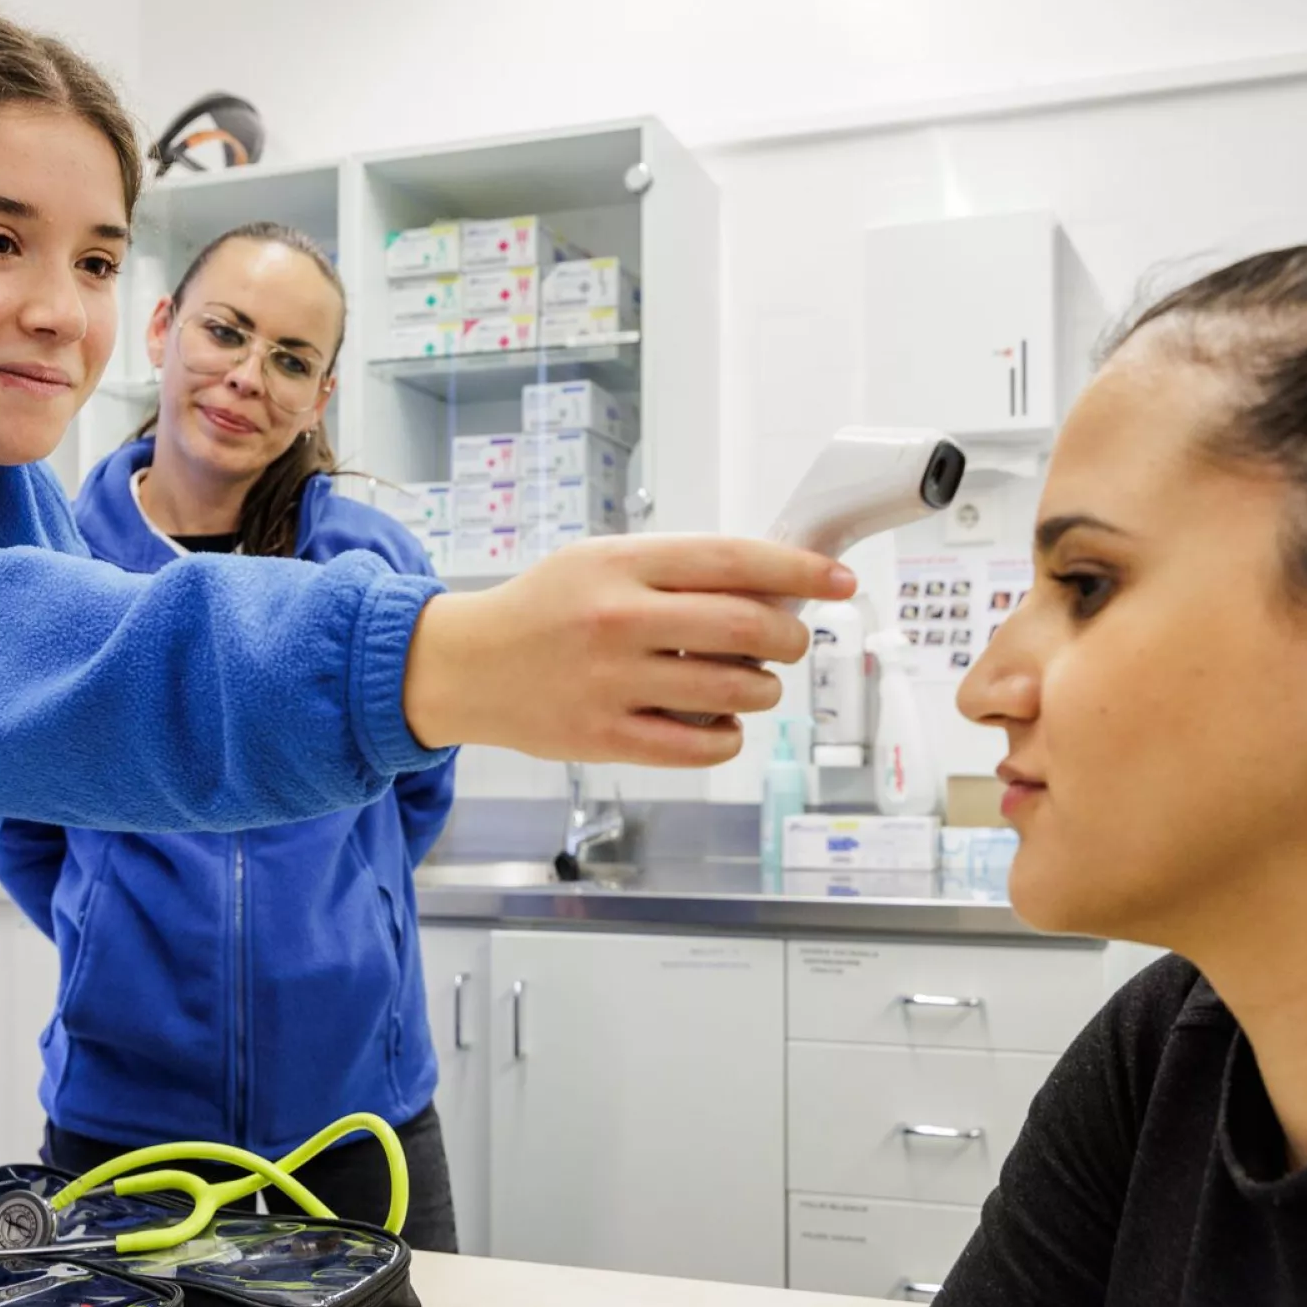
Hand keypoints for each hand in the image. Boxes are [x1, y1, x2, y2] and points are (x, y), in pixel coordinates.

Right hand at [403, 535, 855, 764]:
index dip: (800, 571)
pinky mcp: (606, 738)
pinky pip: (703, 746)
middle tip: (790, 640)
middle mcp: (618, 620)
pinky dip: (730, 736)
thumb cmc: (546, 610)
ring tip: (751, 683)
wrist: (467, 666)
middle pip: (748, 629)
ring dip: (765, 690)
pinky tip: (720, 723)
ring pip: (735, 692)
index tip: (839, 580)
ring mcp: (611, 683)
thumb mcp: (602, 562)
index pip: (734, 561)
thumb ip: (677, 571)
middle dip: (791, 637)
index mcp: (622, 564)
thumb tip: (772, 587)